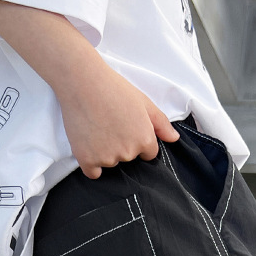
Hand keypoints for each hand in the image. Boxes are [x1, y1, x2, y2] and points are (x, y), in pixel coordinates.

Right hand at [57, 64, 179, 179]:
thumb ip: (161, 123)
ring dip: (105, 152)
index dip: (138, 141)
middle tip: (110, 124)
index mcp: (144, 140)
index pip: (148, 153)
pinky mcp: (87, 160)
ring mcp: (107, 158)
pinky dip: (91, 163)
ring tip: (97, 127)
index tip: (127, 128)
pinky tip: (89, 145)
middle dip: (122, 145)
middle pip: (128, 159)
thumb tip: (174, 139)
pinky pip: (93, 173)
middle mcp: (128, 153)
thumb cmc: (113, 88)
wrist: (82, 82)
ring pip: (110, 164)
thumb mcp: (144, 102)